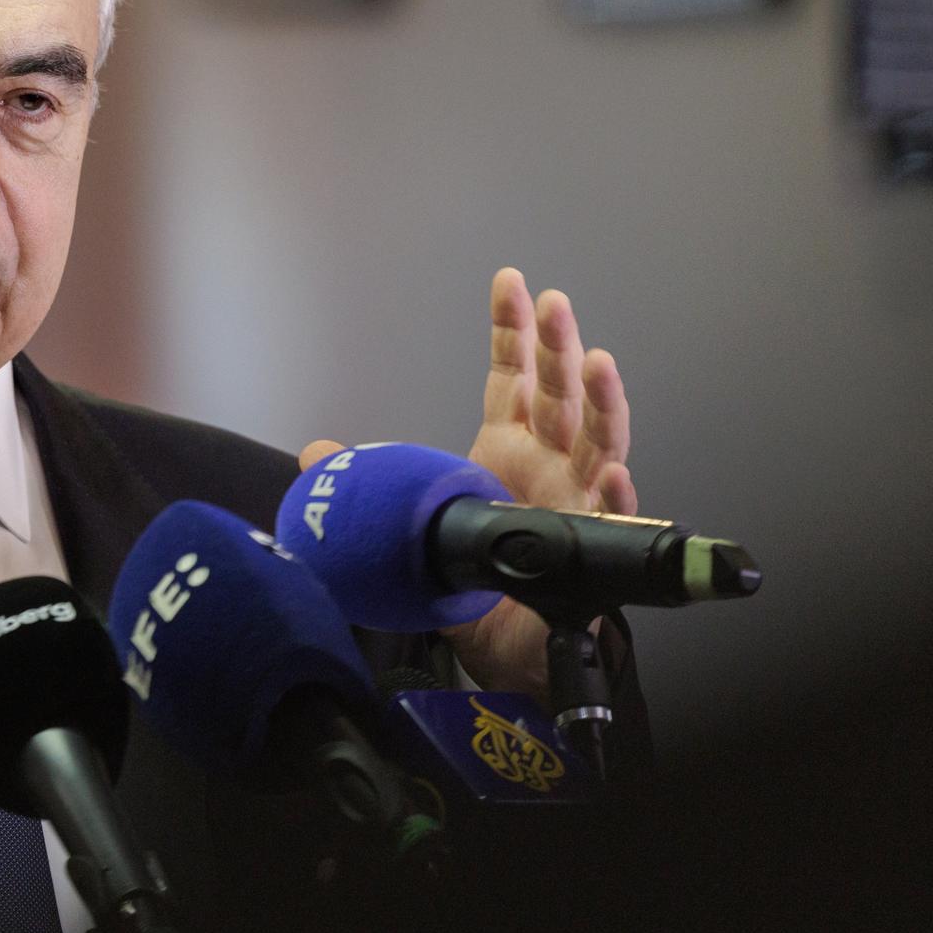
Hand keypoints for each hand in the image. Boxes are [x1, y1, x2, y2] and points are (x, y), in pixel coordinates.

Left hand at [298, 268, 636, 700]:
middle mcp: (549, 462)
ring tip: (598, 362)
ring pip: (599, 441)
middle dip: (558, 347)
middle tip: (552, 304)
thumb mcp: (406, 522)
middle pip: (559, 393)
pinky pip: (612, 521)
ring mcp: (577, 499)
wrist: (500, 649)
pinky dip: (617, 497)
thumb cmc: (468, 577)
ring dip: (602, 402)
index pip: (513, 376)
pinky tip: (615, 474)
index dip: (512, 330)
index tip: (509, 282)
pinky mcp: (592, 548)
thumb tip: (315, 453)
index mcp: (507, 445)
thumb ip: (369, 483)